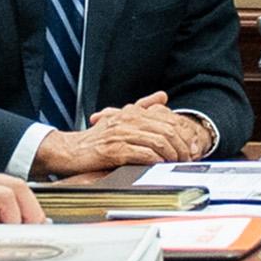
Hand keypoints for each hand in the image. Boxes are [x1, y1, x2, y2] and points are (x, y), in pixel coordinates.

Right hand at [34, 91, 208, 174]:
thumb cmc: (96, 138)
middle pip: (167, 131)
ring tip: (177, 163)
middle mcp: (128, 120)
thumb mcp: (119, 117)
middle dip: (182, 147)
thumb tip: (163, 95)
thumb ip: (142, 105)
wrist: (69, 150)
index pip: (169, 121)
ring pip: (158, 142)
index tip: (191, 147)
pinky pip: (142, 154)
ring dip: (171, 155)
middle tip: (188, 158)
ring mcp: (121, 135)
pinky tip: (160, 165)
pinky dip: (154, 160)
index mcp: (132, 112)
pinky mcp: (114, 151)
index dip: (184, 135)